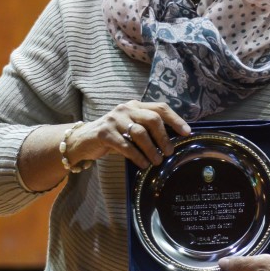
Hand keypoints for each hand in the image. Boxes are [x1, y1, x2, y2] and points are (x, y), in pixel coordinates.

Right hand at [70, 100, 190, 168]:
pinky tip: (143, 164)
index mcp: (135, 106)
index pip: (160, 108)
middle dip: (164, 137)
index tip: (187, 132)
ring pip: (140, 133)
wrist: (83, 140)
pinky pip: (125, 145)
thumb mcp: (131, 129)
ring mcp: (114, 119)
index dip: (175, 119)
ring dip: (151, 149)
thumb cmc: (114, 136)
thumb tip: (172, 142)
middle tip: (169, 152)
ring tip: (157, 161)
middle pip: (152, 119)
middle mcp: (126, 109)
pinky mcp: (104, 132)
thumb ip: (147, 130)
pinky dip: (137, 156)